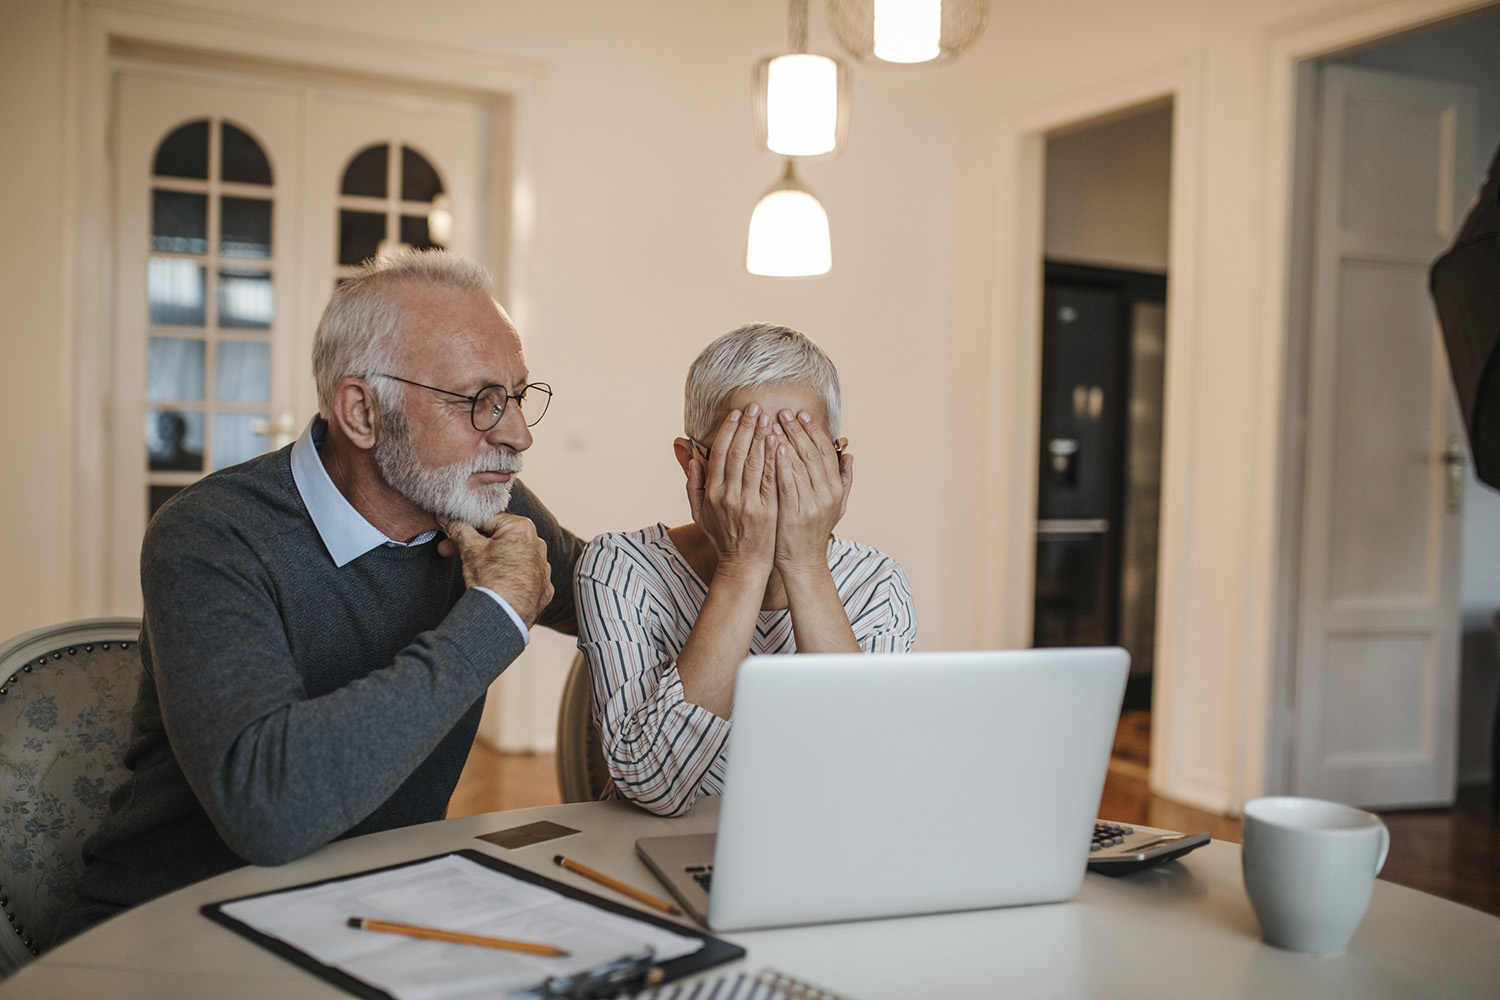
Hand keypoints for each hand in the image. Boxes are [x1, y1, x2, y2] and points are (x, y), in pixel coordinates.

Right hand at [439, 513, 553, 626]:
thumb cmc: (489, 580)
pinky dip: (509, 578)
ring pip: (512, 557)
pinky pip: (523, 577)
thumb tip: (448, 517)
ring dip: (493, 560)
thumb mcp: (469, 549)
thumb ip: (458, 528)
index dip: (466, 527)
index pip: (488, 520)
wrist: (504, 618)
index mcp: (522, 528)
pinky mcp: (543, 588)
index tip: (451, 535)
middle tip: (450, 551)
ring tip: (475, 572)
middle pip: (500, 538)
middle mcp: (538, 544)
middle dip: (474, 545)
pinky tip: (495, 585)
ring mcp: (543, 568)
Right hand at [687, 404, 778, 580]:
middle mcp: (729, 496)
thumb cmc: (723, 536)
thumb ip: (693, 485)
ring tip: (770, 418)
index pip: (719, 454)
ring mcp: (749, 503)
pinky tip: (780, 442)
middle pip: (738, 453)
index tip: (736, 414)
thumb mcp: (700, 512)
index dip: (728, 431)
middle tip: (755, 407)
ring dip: (762, 437)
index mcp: (712, 493)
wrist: (744, 564)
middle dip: (747, 427)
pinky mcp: (768, 510)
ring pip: (756, 463)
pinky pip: (772, 479)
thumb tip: (691, 459)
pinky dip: (775, 459)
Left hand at [771, 410, 851, 573]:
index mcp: (836, 489)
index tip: (802, 414)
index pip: (825, 452)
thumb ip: (844, 479)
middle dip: (797, 430)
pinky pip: (788, 481)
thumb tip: (849, 453)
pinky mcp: (794, 511)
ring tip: (774, 422)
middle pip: (812, 453)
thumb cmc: (812, 531)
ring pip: (799, 463)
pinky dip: (782, 462)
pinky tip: (774, 447)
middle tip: (784, 411)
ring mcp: (811, 503)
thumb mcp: (835, 506)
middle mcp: (827, 493)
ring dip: (787, 440)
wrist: (803, 562)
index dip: (814, 431)